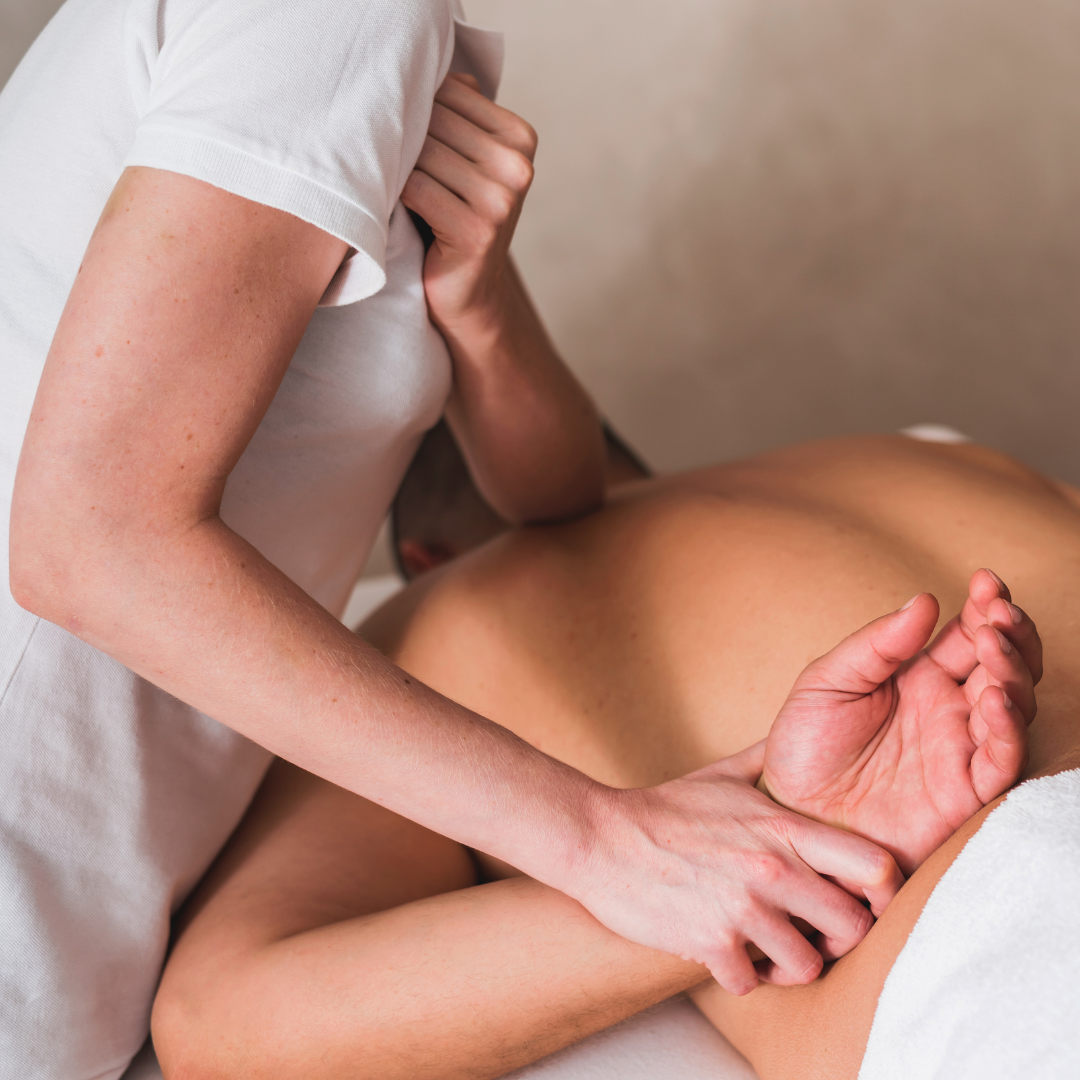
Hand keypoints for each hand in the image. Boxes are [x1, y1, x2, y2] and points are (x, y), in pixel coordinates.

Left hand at [401, 73, 536, 332]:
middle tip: (396, 169)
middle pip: (434, 121)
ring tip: (395, 190)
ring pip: (422, 154)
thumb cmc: (455, 220)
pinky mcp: (477, 231)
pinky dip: (398, 198)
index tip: (412, 142)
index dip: (418, 112)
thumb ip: (459, 113)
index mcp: (521, 138)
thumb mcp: (465, 160)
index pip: (450, 92)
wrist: (469, 294)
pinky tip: (398, 211)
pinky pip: (417, 190)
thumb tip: (434, 70)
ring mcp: (501, 200)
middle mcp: (518, 166)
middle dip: (407, 141)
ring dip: (399, 171)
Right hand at [574, 745, 904, 996]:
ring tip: (767, 950)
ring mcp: (743, 908)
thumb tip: (794, 733)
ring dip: (789, 965)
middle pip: (852, 927)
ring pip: (808, 965)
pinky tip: (724, 955)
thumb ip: (766, 760)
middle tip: (812, 933)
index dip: (882, 890)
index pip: (873, 865)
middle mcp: (772, 868)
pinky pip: (752, 983)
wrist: (601, 837)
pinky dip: (741, 976)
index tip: (861, 897)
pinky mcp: (710, 942)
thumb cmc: (664, 809)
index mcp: (781, 828)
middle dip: (836, 937)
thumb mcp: (721, 776)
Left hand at [762, 569, 1039, 875]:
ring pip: (1013, 704)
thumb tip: (924, 601)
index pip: (968, 634)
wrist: (791, 814)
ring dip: (1013, 671)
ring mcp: (959, 748)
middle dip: (1010, 633)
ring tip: (993, 644)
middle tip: (999, 611)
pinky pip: (1001, 759)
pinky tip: (993, 698)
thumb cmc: (805, 746)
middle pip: (1004, 664)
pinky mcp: (963, 792)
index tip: (985, 580)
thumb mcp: (826, 682)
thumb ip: (875, 645)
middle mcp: (948, 709)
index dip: (985, 606)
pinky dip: (1006, 728)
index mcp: (919, 676)